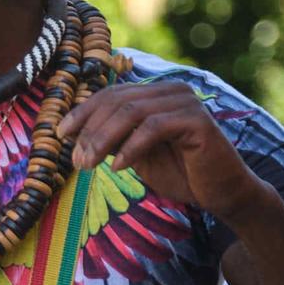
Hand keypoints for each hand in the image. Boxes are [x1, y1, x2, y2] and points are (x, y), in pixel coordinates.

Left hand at [57, 82, 269, 221]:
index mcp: (156, 94)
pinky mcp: (197, 121)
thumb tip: (77, 137)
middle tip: (76, 159)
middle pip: (118, 101)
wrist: (223, 194)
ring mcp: (186, 102)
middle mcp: (171, 90)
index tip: (60, 134)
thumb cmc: (181, 174)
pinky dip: (131, 147)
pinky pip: (154, 127)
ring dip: (104, 139)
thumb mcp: (138, 155)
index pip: (111, 95)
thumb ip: (115, 141)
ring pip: (132, 112)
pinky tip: (118, 167)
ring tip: (89, 164)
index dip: (82, 112)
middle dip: (90, 130)